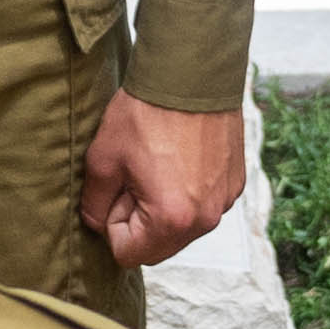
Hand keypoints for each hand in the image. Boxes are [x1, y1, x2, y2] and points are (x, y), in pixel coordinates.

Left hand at [82, 93, 253, 271]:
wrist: (191, 74)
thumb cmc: (146, 114)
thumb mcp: (103, 160)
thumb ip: (94, 204)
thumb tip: (98, 223)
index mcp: (172, 219)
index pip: (129, 254)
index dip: (113, 225)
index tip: (116, 191)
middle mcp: (205, 218)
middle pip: (158, 246)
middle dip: (139, 222)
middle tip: (134, 177)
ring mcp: (224, 201)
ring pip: (182, 227)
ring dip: (164, 208)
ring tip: (158, 164)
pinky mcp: (235, 183)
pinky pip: (203, 205)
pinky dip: (187, 192)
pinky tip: (179, 157)